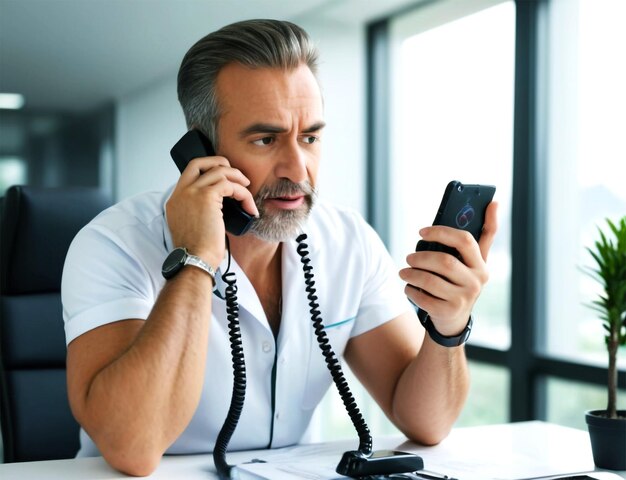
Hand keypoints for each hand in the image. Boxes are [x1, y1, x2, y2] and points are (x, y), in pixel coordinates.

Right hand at [165, 156, 258, 268]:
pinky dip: (243, 194)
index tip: (224, 177)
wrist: (195, 259)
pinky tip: (249, 207)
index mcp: (175, 199)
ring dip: (238, 180)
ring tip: (247, 191)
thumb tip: (220, 203)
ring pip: (220, 172)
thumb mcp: (191, 225)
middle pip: (200, 162)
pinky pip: (231, 185)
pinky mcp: (207, 196)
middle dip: (221, 163)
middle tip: (237, 177)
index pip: (190, 172)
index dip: (208, 169)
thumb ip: (198, 209)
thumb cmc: (197, 250)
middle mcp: (181, 192)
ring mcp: (192, 192)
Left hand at [399, 202, 497, 336]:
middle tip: (408, 256)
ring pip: (430, 280)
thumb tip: (494, 203)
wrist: (454, 319)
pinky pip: (423, 298)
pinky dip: (411, 290)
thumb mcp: (473, 261)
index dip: (441, 232)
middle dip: (421, 257)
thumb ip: (484, 234)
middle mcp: (476, 281)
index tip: (422, 231)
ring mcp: (463, 299)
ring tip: (403, 271)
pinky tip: (408, 286)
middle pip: (444, 261)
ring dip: (412, 274)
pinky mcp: (448, 312)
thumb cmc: (460, 281)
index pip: (465, 241)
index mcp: (482, 264)